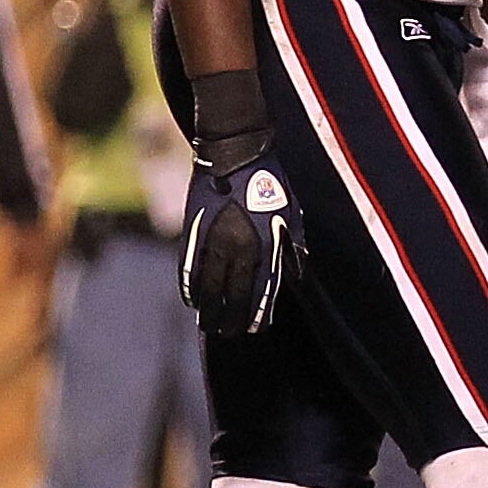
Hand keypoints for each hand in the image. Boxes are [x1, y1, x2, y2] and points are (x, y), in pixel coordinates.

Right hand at [180, 139, 303, 334]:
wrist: (233, 153)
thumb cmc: (269, 181)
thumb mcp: (290, 212)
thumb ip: (294, 245)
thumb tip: (298, 274)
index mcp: (265, 244)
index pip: (262, 290)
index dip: (258, 312)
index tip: (256, 328)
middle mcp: (239, 248)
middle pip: (234, 294)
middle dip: (233, 318)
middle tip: (231, 334)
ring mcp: (213, 241)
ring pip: (209, 287)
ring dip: (210, 310)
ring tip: (210, 326)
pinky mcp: (192, 232)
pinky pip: (189, 268)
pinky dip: (190, 287)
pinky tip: (193, 301)